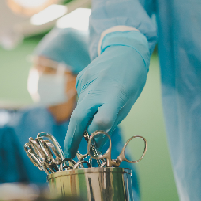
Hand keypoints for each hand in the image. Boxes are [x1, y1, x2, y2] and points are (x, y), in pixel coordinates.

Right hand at [65, 30, 149, 157]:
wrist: (124, 48)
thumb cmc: (131, 78)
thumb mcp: (128, 101)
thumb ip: (112, 122)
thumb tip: (96, 145)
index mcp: (116, 94)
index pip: (104, 116)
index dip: (96, 132)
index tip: (88, 148)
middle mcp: (97, 88)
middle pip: (79, 117)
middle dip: (72, 137)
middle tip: (68, 153)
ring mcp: (85, 83)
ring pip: (80, 109)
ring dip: (83, 119)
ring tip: (96, 113)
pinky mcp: (79, 79)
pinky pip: (80, 99)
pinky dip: (86, 105)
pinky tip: (96, 96)